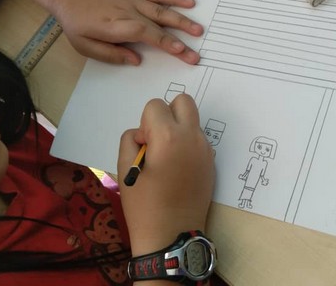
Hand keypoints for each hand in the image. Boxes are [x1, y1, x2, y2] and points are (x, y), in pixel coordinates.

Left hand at [53, 0, 203, 64]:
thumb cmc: (76, 21)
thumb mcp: (84, 45)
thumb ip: (110, 54)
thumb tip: (136, 60)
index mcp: (115, 25)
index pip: (144, 33)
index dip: (163, 41)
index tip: (180, 50)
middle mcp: (128, 10)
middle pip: (158, 24)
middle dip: (180, 38)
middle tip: (196, 53)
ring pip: (162, 9)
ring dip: (182, 19)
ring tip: (199, 29)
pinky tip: (190, 3)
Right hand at [118, 94, 214, 255]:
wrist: (172, 235)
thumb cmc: (144, 205)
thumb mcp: (124, 169)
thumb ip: (130, 140)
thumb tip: (145, 134)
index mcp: (169, 136)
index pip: (155, 105)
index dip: (145, 123)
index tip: (144, 146)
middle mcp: (192, 136)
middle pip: (183, 101)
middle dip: (167, 114)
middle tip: (157, 140)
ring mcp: (206, 149)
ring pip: (192, 121)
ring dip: (178, 130)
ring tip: (167, 159)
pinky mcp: (211, 161)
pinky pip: (198, 140)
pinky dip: (187, 145)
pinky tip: (178, 170)